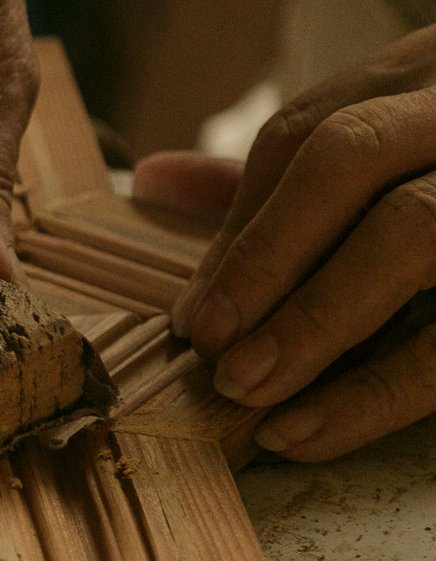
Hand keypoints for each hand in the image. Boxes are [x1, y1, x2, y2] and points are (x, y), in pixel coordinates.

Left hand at [153, 23, 435, 459]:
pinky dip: (384, 388)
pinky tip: (316, 430)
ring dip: (318, 320)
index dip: (240, 226)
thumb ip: (296, 167)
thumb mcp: (410, 143)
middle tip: (207, 349)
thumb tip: (151, 178)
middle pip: (348, 158)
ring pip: (416, 231)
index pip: (308, 130)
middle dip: (264, 257)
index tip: (193, 313)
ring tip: (250, 398)